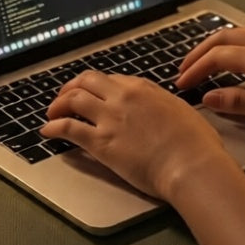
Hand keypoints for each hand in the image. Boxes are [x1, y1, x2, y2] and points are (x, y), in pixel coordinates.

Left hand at [41, 71, 239, 200]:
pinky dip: (53, 127)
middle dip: (72, 87)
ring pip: (72, 99)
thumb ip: (167, 107)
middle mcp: (124, 97)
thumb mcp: (184, 113)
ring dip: (58, 104)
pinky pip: (68, 128)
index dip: (98, 86)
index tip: (94, 93)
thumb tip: (166, 112)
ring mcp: (110, 118)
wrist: (191, 164)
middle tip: (65, 97)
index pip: (112, 79)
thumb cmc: (197, 145)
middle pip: (87, 81)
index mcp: (145, 88)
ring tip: (52, 113)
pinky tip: (47, 131)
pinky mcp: (100, 142)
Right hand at [176, 27, 244, 132]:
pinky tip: (235, 62)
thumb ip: (240, 103)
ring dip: (216, 47)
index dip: (195, 71)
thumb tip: (208, 98)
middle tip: (183, 70)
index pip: (217, 57)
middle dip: (198, 53)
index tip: (181, 86)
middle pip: (223, 37)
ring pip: (238, 34)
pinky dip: (234, 46)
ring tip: (203, 64)